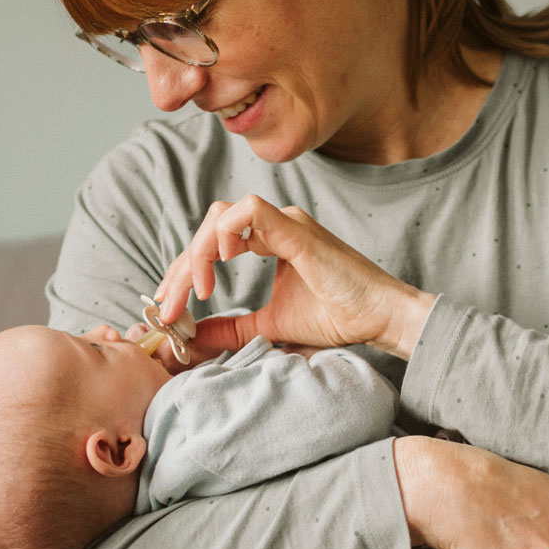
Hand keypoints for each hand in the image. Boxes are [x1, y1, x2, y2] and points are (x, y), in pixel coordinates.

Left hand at [154, 196, 435, 358]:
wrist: (379, 318)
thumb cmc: (338, 316)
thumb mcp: (270, 325)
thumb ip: (232, 327)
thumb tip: (193, 337)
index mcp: (272, 239)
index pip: (213, 242)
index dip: (185, 272)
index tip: (170, 307)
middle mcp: (276, 224)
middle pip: (209, 227)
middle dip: (182, 267)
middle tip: (169, 306)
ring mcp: (287, 223)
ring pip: (222, 215)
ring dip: (199, 252)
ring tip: (199, 292)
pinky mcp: (296, 230)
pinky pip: (249, 211)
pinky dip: (226, 234)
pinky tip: (221, 264)